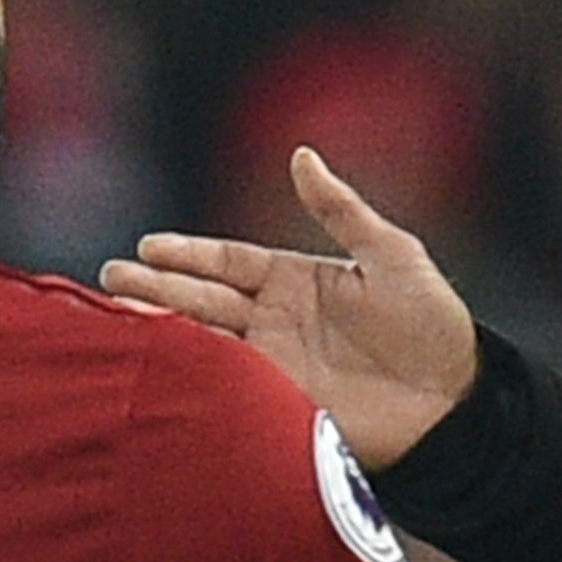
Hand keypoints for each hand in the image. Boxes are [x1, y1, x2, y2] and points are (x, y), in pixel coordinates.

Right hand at [100, 146, 480, 462]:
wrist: (451, 402)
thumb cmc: (431, 322)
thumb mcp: (390, 252)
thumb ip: (340, 210)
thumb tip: (300, 157)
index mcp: (296, 279)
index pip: (228, 261)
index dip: (188, 253)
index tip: (148, 246)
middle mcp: (275, 320)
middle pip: (203, 299)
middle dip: (156, 286)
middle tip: (109, 277)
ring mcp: (271, 364)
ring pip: (203, 340)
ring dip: (160, 327)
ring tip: (115, 313)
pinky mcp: (275, 405)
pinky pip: (224, 384)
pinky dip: (190, 372)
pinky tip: (157, 361)